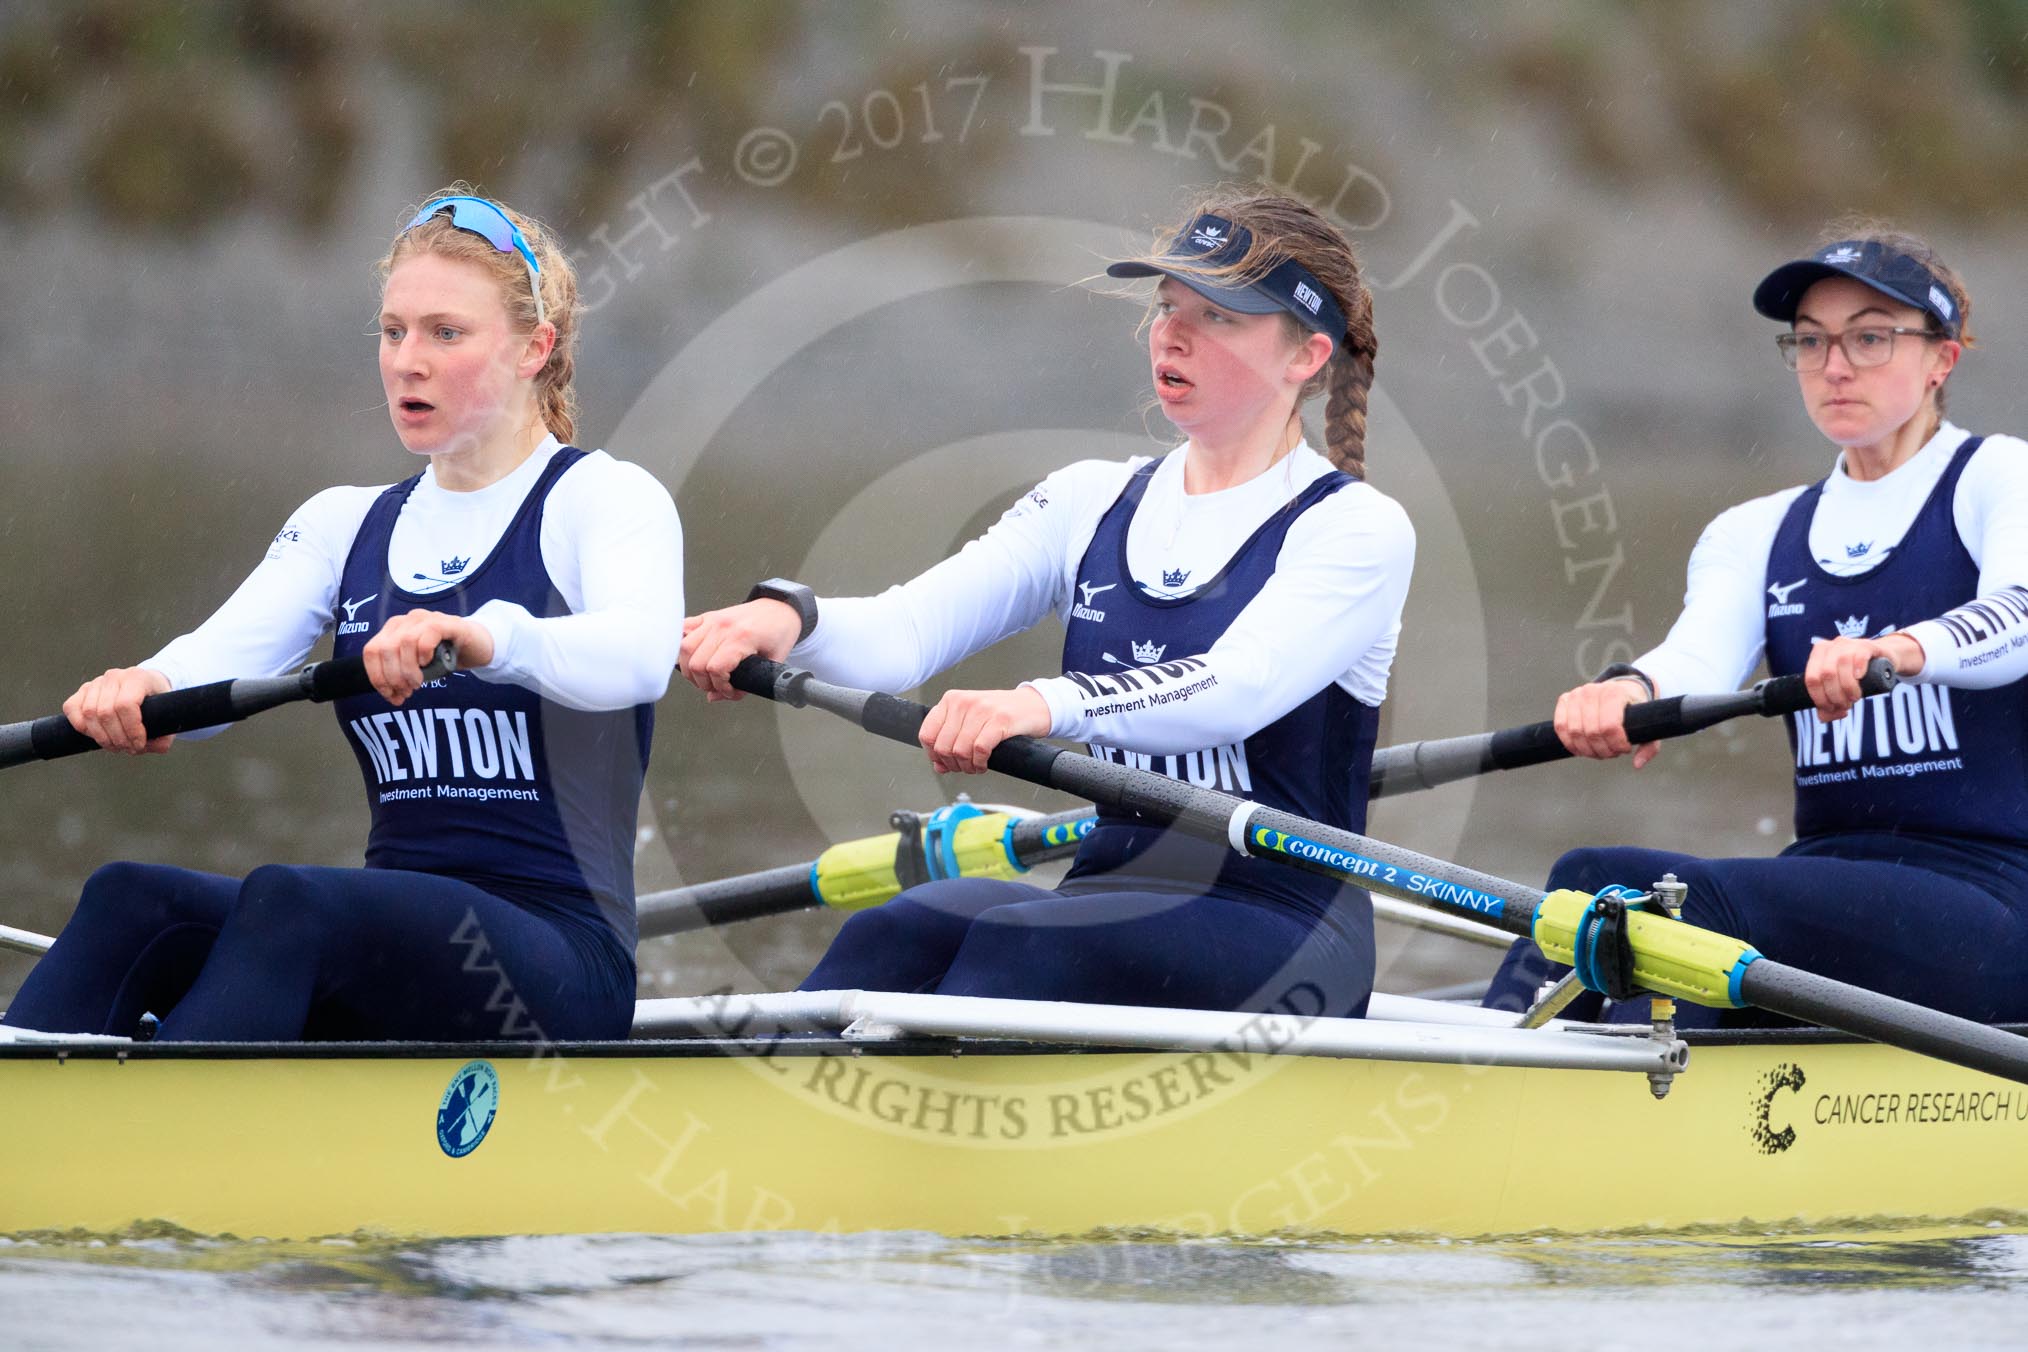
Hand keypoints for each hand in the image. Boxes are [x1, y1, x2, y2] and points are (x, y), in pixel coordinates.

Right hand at [64, 667, 173, 753]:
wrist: (146, 687)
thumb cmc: (157, 703)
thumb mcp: (168, 717)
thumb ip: (164, 736)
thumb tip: (148, 748)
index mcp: (137, 678)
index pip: (126, 705)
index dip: (131, 730)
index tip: (139, 744)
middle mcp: (114, 677)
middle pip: (106, 712)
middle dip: (117, 738)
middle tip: (128, 749)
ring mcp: (96, 682)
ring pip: (89, 713)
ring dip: (101, 737)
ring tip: (116, 746)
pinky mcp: (82, 691)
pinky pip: (72, 709)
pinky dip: (82, 728)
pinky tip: (98, 736)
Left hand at [363, 610, 491, 705]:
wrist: (477, 646)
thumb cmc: (445, 657)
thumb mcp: (417, 667)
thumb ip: (401, 674)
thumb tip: (390, 694)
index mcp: (393, 630)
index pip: (371, 651)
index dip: (377, 676)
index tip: (390, 694)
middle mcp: (406, 621)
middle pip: (384, 649)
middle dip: (392, 677)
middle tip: (407, 691)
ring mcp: (426, 619)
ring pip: (403, 643)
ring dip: (408, 669)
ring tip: (418, 683)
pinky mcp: (446, 623)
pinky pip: (428, 634)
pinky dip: (424, 653)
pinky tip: (428, 663)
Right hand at [678, 600, 804, 701]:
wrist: (781, 608)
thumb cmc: (780, 632)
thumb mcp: (772, 663)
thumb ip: (746, 685)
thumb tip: (716, 697)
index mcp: (742, 638)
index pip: (716, 669)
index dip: (720, 687)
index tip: (728, 691)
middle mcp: (723, 627)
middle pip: (696, 662)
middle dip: (703, 682)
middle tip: (715, 687)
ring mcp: (713, 620)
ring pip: (685, 648)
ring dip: (689, 668)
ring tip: (702, 676)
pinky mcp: (708, 616)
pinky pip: (683, 629)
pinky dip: (681, 645)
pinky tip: (691, 656)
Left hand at [918, 687, 1051, 774]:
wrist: (1033, 705)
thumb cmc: (1001, 713)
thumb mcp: (970, 721)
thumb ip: (951, 740)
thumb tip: (938, 766)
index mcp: (951, 700)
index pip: (926, 734)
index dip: (933, 755)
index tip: (944, 762)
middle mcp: (963, 702)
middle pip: (943, 746)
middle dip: (952, 764)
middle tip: (964, 767)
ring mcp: (981, 710)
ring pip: (960, 750)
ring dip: (967, 766)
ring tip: (975, 766)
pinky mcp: (999, 720)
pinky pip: (979, 750)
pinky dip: (980, 763)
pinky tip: (984, 763)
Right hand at [1552, 677, 1659, 767]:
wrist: (1620, 691)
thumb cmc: (1634, 711)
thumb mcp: (1647, 726)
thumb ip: (1649, 747)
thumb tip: (1637, 764)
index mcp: (1614, 693)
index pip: (1609, 726)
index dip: (1616, 744)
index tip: (1624, 748)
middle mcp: (1592, 690)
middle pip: (1592, 732)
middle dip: (1602, 750)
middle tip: (1612, 753)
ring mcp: (1576, 694)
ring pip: (1575, 732)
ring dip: (1587, 749)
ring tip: (1598, 751)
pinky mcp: (1565, 700)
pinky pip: (1560, 727)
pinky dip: (1569, 742)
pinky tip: (1581, 748)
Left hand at [1806, 633, 1922, 721]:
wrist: (1882, 659)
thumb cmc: (1855, 675)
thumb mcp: (1840, 689)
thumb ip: (1827, 705)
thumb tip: (1823, 718)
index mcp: (1817, 655)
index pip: (1811, 679)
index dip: (1820, 698)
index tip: (1831, 708)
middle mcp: (1830, 647)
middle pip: (1826, 674)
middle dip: (1836, 695)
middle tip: (1846, 705)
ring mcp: (1848, 643)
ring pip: (1842, 664)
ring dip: (1848, 687)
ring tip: (1855, 697)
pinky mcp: (1867, 645)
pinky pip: (1859, 655)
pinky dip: (1858, 668)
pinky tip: (1860, 677)